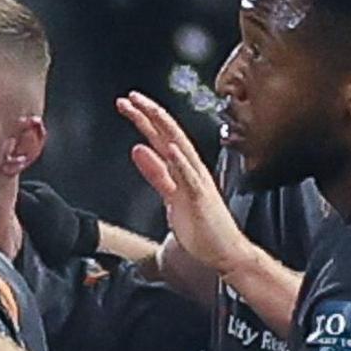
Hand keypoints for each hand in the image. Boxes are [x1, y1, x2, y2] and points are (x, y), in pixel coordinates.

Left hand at [117, 92, 248, 268]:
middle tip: (129, 98)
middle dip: (149, 114)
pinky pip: (189, 177)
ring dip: (163, 129)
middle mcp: (191, 170)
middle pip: (169, 135)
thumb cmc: (200, 226)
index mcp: (183, 169)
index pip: (161, 137)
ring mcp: (197, 182)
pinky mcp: (200, 199)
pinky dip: (179, 160)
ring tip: (147, 111)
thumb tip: (138, 150)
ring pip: (179, 148)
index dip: (144, 119)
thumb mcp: (169, 195)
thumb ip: (155, 173)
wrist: (224, 252)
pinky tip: (169, 147)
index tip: (127, 103)